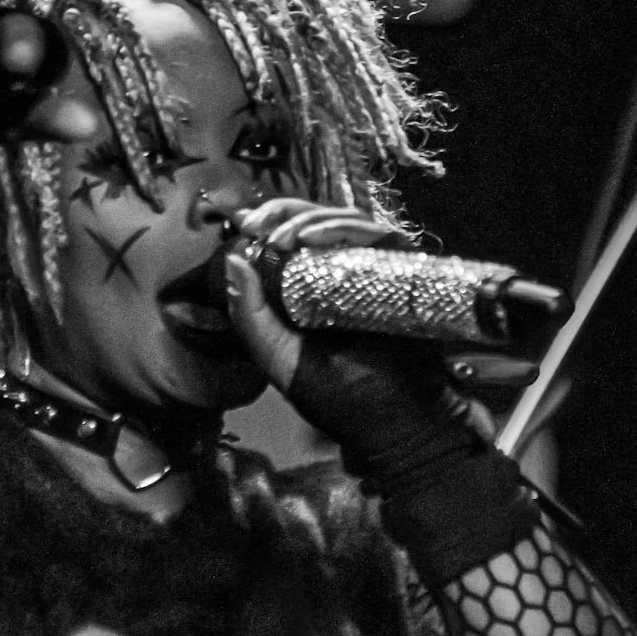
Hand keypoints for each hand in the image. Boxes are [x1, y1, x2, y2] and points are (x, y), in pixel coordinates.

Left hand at [225, 196, 482, 475]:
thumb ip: (250, 316)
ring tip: (284, 237)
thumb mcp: (278, 357)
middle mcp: (342, 274)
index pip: (290, 240)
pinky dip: (345, 228)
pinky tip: (316, 239)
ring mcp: (374, 270)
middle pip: (315, 220)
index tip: (245, 224)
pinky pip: (377, 235)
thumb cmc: (339, 398)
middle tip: (259, 224)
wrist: (394, 423)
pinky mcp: (403, 270)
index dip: (268, 223)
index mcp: (310, 290)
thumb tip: (233, 261)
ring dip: (309, 219)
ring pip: (344, 220)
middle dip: (283, 213)